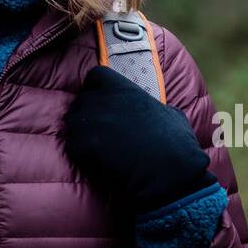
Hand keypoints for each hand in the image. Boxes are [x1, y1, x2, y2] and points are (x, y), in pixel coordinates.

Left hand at [63, 64, 216, 214]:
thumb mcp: (172, 114)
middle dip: (87, 113)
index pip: (95, 76)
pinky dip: (81, 154)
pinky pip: (72, 145)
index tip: (101, 99)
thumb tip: (160, 113)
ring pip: (73, 123)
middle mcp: (100, 100)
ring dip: (82, 133)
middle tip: (99, 130)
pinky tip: (97, 162)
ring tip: (97, 148)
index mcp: (121, 88)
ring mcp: (87, 122)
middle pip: (81, 101)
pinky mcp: (80, 145)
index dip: (96, 88)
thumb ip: (156, 108)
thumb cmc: (175, 143)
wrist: (166, 171)